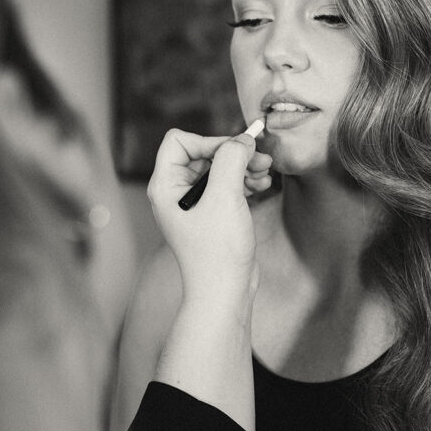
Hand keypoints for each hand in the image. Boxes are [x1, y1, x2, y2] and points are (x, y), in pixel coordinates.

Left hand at [147, 128, 271, 300]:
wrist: (224, 291)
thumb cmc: (217, 251)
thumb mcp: (225, 197)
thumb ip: (231, 159)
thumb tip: (242, 140)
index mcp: (166, 186)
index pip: (180, 141)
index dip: (210, 141)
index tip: (236, 152)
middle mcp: (175, 192)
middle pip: (203, 152)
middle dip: (233, 153)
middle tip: (261, 159)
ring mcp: (194, 204)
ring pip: (219, 168)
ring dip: (243, 166)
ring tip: (265, 174)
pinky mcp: (212, 214)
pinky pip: (226, 185)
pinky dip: (244, 181)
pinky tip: (262, 186)